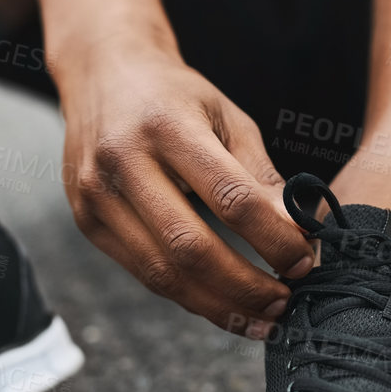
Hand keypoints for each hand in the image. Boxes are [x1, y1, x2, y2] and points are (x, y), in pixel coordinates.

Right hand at [54, 20, 312, 336]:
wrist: (102, 72)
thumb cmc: (175, 95)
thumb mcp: (228, 116)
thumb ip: (260, 176)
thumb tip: (299, 235)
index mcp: (167, 125)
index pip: (230, 198)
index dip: (273, 239)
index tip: (304, 262)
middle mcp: (123, 161)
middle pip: (190, 247)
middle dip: (245, 287)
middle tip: (286, 304)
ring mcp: (96, 195)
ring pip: (162, 273)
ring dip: (218, 305)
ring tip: (261, 318)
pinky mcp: (86, 221)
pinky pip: (142, 272)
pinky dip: (187, 295)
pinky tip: (222, 303)